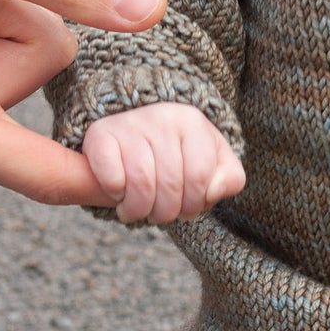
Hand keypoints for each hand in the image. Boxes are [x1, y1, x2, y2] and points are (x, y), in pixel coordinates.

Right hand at [83, 102, 245, 223]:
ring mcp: (131, 123)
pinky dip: (114, 194)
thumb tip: (212, 192)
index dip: (195, 203)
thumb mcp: (214, 161)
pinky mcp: (100, 134)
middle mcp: (163, 116)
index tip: (186, 208)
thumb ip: (229, 178)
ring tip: (137, 210)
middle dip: (166, 212)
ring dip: (138, 210)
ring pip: (140, 183)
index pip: (201, 175)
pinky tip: (118, 192)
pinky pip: (111, 176)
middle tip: (160, 214)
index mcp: (193, 122)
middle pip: (170, 183)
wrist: (137, 128)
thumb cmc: (181, 154)